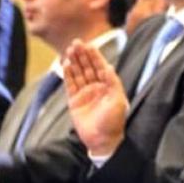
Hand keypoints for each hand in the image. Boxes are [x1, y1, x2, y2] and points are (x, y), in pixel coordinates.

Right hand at [62, 40, 128, 157]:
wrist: (102, 140)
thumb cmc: (114, 122)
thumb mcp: (118, 101)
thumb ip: (113, 83)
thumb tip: (109, 66)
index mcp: (109, 86)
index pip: (101, 67)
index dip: (95, 56)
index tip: (89, 45)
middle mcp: (97, 88)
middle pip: (88, 67)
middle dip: (83, 55)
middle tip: (76, 42)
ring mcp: (85, 94)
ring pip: (78, 73)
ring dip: (74, 61)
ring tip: (69, 50)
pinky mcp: (75, 101)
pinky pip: (70, 84)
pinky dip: (68, 74)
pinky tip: (66, 64)